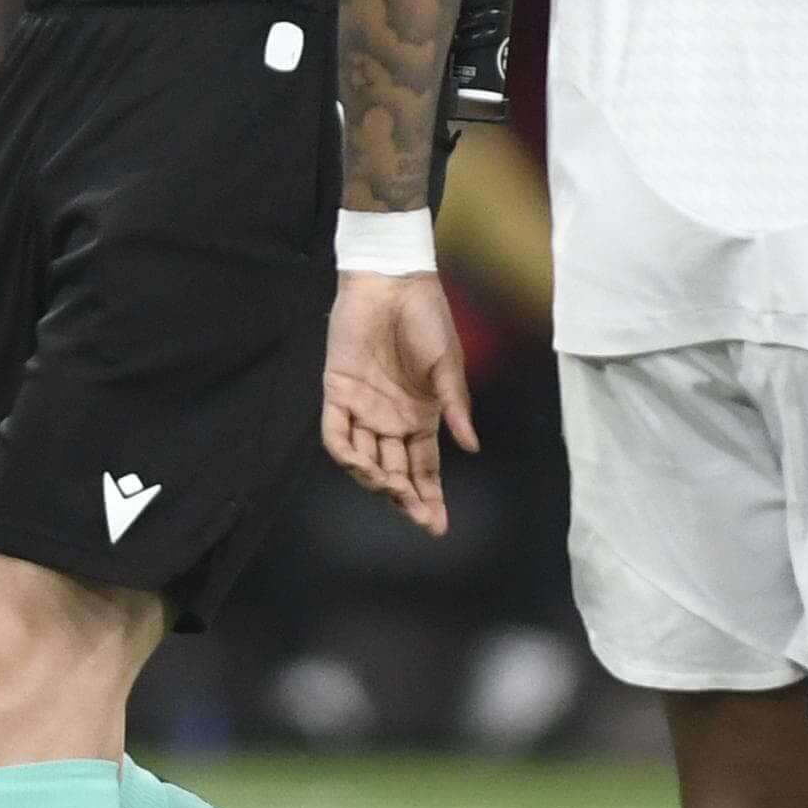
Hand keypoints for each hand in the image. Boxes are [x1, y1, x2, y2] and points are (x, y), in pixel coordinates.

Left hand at [320, 270, 473, 534]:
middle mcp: (392, 419)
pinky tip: (361, 465)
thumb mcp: (448, 365)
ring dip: (377, 479)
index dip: (430, 496)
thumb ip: (455, 406)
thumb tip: (472, 447)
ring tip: (392, 488)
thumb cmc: (426, 318)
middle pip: (396, 471)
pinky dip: (345, 453)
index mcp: (422, 416)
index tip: (438, 525)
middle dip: (406, 498)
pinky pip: (335, 433)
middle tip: (417, 517)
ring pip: (365, 459)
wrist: (393, 282)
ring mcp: (363, 409)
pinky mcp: (337, 392)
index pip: (425, 468)